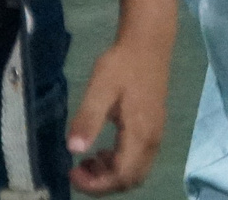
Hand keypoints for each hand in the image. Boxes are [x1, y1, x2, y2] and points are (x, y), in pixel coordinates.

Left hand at [67, 35, 170, 193]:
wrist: (148, 43)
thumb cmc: (122, 64)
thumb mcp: (100, 88)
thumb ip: (88, 119)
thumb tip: (73, 150)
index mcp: (140, 134)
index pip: (121, 176)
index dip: (96, 184)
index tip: (71, 172)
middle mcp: (152, 141)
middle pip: (130, 180)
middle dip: (102, 183)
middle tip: (76, 170)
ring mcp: (155, 135)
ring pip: (136, 172)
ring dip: (110, 175)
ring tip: (86, 161)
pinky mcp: (153, 128)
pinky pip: (138, 160)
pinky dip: (119, 164)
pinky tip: (102, 150)